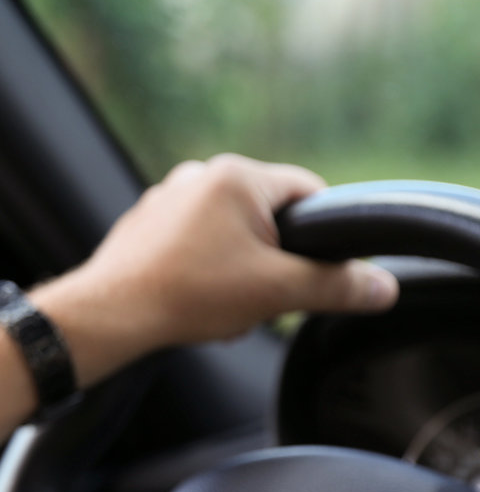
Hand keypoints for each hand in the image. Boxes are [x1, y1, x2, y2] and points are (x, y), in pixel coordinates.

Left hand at [32, 154, 398, 382]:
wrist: (110, 316)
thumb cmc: (186, 295)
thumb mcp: (278, 292)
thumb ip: (337, 286)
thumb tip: (381, 286)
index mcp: (236, 176)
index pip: (309, 192)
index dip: (324, 234)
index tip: (317, 270)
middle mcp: (199, 175)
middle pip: (269, 218)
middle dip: (274, 261)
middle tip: (260, 296)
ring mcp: (167, 198)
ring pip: (232, 235)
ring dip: (240, 272)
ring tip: (221, 304)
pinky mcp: (146, 224)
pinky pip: (196, 244)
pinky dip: (205, 272)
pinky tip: (194, 302)